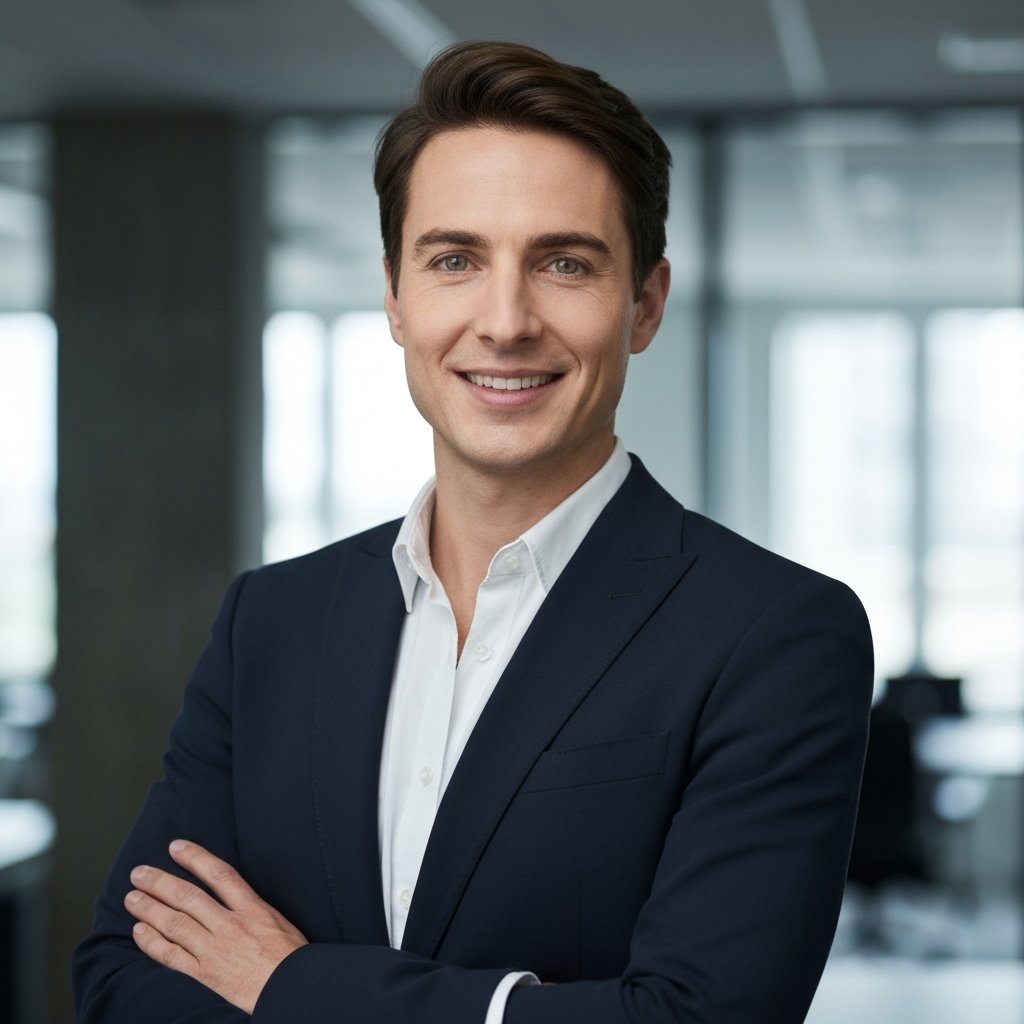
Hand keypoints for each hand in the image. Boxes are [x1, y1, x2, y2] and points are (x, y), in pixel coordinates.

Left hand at [125, 840, 307, 1013]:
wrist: (290, 990)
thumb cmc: (289, 957)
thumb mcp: (278, 920)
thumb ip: (253, 907)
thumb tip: (233, 894)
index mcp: (252, 909)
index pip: (219, 875)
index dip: (195, 858)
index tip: (176, 847)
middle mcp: (230, 926)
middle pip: (188, 897)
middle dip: (160, 882)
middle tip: (139, 873)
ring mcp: (215, 951)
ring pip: (175, 924)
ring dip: (149, 909)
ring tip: (132, 898)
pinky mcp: (204, 975)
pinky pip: (172, 957)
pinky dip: (153, 943)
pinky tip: (139, 933)